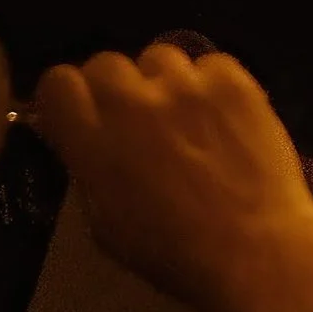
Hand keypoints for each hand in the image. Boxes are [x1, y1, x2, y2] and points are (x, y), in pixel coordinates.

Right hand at [32, 39, 312, 310]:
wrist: (254, 252)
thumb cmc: (174, 254)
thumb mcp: (106, 225)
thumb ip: (88, 170)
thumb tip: (82, 140)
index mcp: (94, 141)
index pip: (58, 83)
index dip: (68, 98)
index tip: (81, 114)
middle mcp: (133, 102)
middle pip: (106, 63)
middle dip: (115, 88)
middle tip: (135, 119)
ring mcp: (185, 86)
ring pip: (158, 57)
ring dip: (163, 83)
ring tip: (185, 117)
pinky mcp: (232, 81)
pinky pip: (209, 64)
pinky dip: (211, 85)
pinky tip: (222, 117)